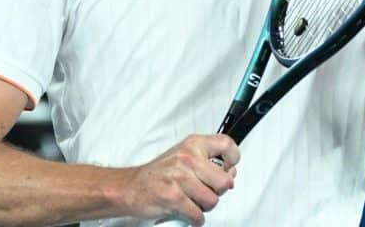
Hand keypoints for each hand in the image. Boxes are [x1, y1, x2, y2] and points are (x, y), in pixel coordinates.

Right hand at [120, 134, 239, 225]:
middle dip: (218, 191)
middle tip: (207, 191)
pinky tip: (187, 212)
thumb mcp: (184, 156)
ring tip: (193, 201)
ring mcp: (179, 177)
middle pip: (224, 180)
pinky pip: (198, 215)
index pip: (227, 145)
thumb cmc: (159, 174)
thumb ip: (208, 162)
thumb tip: (231, 173)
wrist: (131, 187)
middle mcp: (187, 158)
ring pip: (212, 200)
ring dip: (205, 206)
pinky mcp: (173, 197)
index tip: (229, 169)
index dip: (233, 160)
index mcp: (193, 144)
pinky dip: (195, 219)